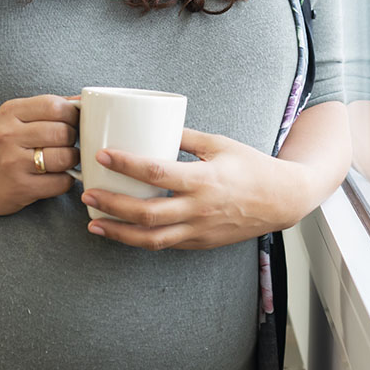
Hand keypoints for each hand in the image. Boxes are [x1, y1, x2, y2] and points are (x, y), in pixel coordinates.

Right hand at [0, 95, 79, 216]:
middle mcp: (8, 135)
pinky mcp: (21, 187)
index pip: (55, 106)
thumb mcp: (17, 118)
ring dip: (72, 161)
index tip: (72, 123)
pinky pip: (61, 182)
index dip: (72, 115)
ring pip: (65, 157)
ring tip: (63, 161)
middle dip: (73, 139)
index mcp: (11, 111)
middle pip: (63, 132)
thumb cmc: (4, 146)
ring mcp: (13, 162)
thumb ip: (50, 108)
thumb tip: (85, 100)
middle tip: (66, 144)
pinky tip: (56, 177)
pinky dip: (66, 181)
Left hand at [80, 128, 315, 250]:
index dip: (126, 164)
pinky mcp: (200, 243)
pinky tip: (121, 231)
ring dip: (118, 232)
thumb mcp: (220, 144)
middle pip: (147, 213)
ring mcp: (199, 230)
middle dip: (112, 204)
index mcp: (204, 179)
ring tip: (93, 222)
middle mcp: (199, 209)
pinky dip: (139, 240)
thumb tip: (153, 124)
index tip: (103, 154)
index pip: (157, 173)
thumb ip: (185, 137)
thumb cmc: (251, 167)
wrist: (281, 200)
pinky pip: (165, 245)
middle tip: (88, 193)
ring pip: (151, 238)